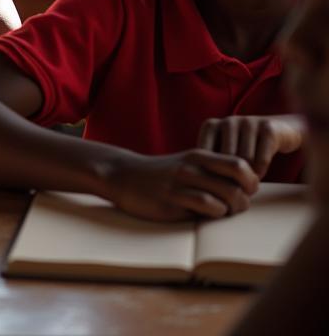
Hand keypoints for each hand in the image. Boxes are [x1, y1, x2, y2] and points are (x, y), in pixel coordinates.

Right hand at [104, 148, 259, 220]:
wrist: (123, 176)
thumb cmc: (161, 175)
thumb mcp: (186, 165)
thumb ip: (212, 172)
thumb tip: (244, 191)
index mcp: (198, 156)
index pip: (240, 164)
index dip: (250, 182)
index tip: (243, 192)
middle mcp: (192, 166)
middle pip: (238, 182)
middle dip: (244, 200)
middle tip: (235, 207)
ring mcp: (182, 183)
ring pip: (226, 195)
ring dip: (231, 210)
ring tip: (221, 213)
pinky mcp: (172, 200)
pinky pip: (206, 206)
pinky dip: (214, 214)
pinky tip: (205, 216)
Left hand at [197, 115, 305, 178]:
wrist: (277, 129)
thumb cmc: (242, 147)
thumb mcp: (222, 150)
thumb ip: (210, 163)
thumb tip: (201, 188)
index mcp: (211, 126)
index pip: (205, 155)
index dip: (212, 174)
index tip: (218, 186)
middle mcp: (228, 121)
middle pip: (225, 159)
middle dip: (231, 177)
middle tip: (235, 189)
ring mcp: (248, 122)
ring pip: (244, 160)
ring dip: (247, 176)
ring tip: (246, 182)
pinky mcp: (268, 129)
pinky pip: (261, 159)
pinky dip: (261, 171)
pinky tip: (259, 174)